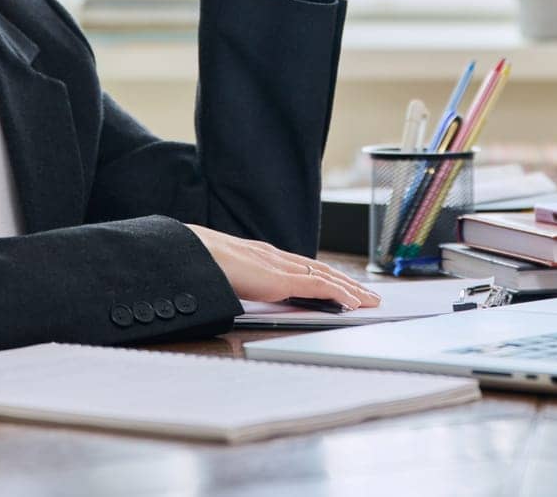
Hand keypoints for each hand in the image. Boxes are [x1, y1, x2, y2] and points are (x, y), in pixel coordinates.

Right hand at [183, 224, 382, 310]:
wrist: (187, 254)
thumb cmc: (198, 265)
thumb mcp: (221, 275)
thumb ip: (234, 282)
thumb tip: (232, 292)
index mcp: (261, 256)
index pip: (302, 265)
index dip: (325, 275)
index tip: (341, 284)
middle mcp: (274, 257)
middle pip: (320, 269)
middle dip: (346, 282)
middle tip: (368, 294)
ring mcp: (278, 266)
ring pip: (325, 276)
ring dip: (350, 288)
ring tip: (369, 300)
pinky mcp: (279, 279)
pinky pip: (317, 286)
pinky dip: (338, 293)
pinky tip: (352, 303)